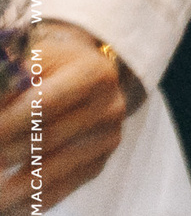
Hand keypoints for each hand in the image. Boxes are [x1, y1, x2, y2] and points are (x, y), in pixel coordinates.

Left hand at [0, 23, 140, 214]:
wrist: (85, 74)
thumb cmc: (50, 66)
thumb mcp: (34, 60)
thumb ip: (11, 80)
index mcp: (94, 73)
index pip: (47, 103)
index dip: (11, 122)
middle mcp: (109, 107)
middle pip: (47, 139)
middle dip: (5, 154)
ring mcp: (107, 138)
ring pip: (52, 171)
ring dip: (12, 188)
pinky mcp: (98, 164)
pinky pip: (60, 190)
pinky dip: (29, 202)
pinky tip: (6, 207)